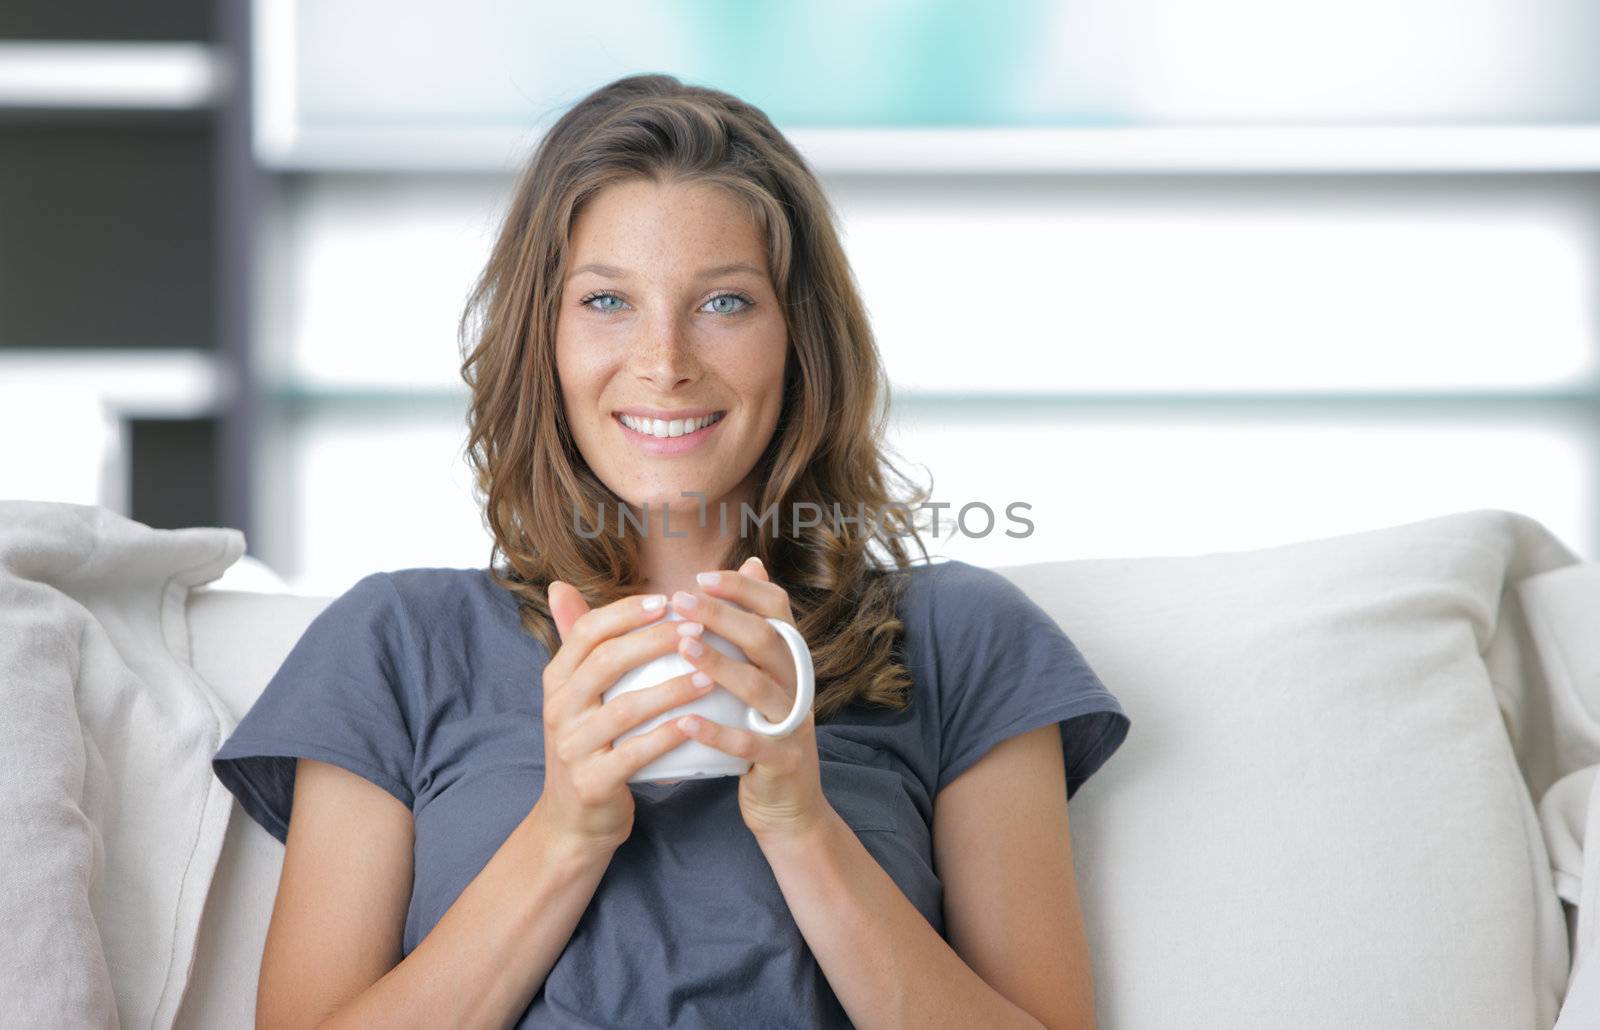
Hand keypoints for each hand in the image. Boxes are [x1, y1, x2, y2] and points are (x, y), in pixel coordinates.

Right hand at [535, 582, 712, 856]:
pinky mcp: (592, 783)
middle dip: (654, 641)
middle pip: (606, 663)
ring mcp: (573, 747)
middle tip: (697, 628)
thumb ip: (578, 642)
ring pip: (624, 709)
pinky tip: (696, 724)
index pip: (586, 632)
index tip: (669, 599)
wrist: (575, 820)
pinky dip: (666, 737)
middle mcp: (559, 710)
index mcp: (557, 680)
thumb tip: (561, 584)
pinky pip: (633, 754)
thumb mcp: (576, 693)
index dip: (627, 613)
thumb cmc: (591, 744)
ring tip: (708, 675)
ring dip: (670, 688)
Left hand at [669, 556, 831, 842]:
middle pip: (767, 639)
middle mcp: (798, 684)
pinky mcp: (784, 761)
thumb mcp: (762, 675)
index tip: (699, 575)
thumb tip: (753, 563)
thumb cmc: (760, 732)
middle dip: (724, 615)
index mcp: (790, 660)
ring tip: (683, 646)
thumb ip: (755, 624)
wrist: (788, 806)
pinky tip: (686, 722)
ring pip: (761, 687)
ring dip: (721, 665)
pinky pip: (752, 744)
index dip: (742, 588)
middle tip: (680, 600)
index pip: (776, 608)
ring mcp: (795, 723)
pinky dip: (719, 732)